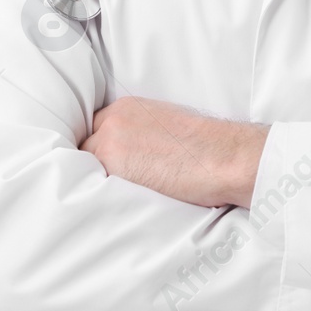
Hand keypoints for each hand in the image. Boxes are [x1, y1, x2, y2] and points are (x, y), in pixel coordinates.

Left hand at [79, 95, 268, 208]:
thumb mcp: (168, 125)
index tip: (110, 165)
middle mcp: (115, 119)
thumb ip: (141, 133)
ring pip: (86, 164)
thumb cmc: (207, 147)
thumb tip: (133, 155)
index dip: (102, 149)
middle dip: (95, 164)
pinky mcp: (112, 165)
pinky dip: (101, 193)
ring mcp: (110, 142)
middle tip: (112, 184)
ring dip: (98, 180)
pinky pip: (92, 182)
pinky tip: (118, 203)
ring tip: (116, 197)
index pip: (97, 128)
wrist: (225, 157)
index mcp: (128, 107)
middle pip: (87, 145)